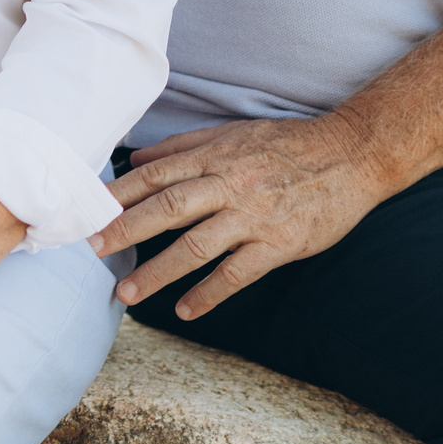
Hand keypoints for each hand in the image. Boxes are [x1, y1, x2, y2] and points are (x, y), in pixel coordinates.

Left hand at [90, 114, 396, 320]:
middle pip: (169, 207)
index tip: (89, 210)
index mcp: (217, 155)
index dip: (120, 193)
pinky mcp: (279, 243)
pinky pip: (237, 272)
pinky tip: (185, 310)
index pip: (158, 174)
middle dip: (127, 230)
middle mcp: (231, 183)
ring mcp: (255, 215)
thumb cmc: (291, 143)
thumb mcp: (236, 133)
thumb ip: (185, 145)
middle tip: (93, 250)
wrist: (353, 154)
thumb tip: (136, 158)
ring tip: (127, 294)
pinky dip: (209, 293)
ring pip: (197, 245)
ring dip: (158, 271)